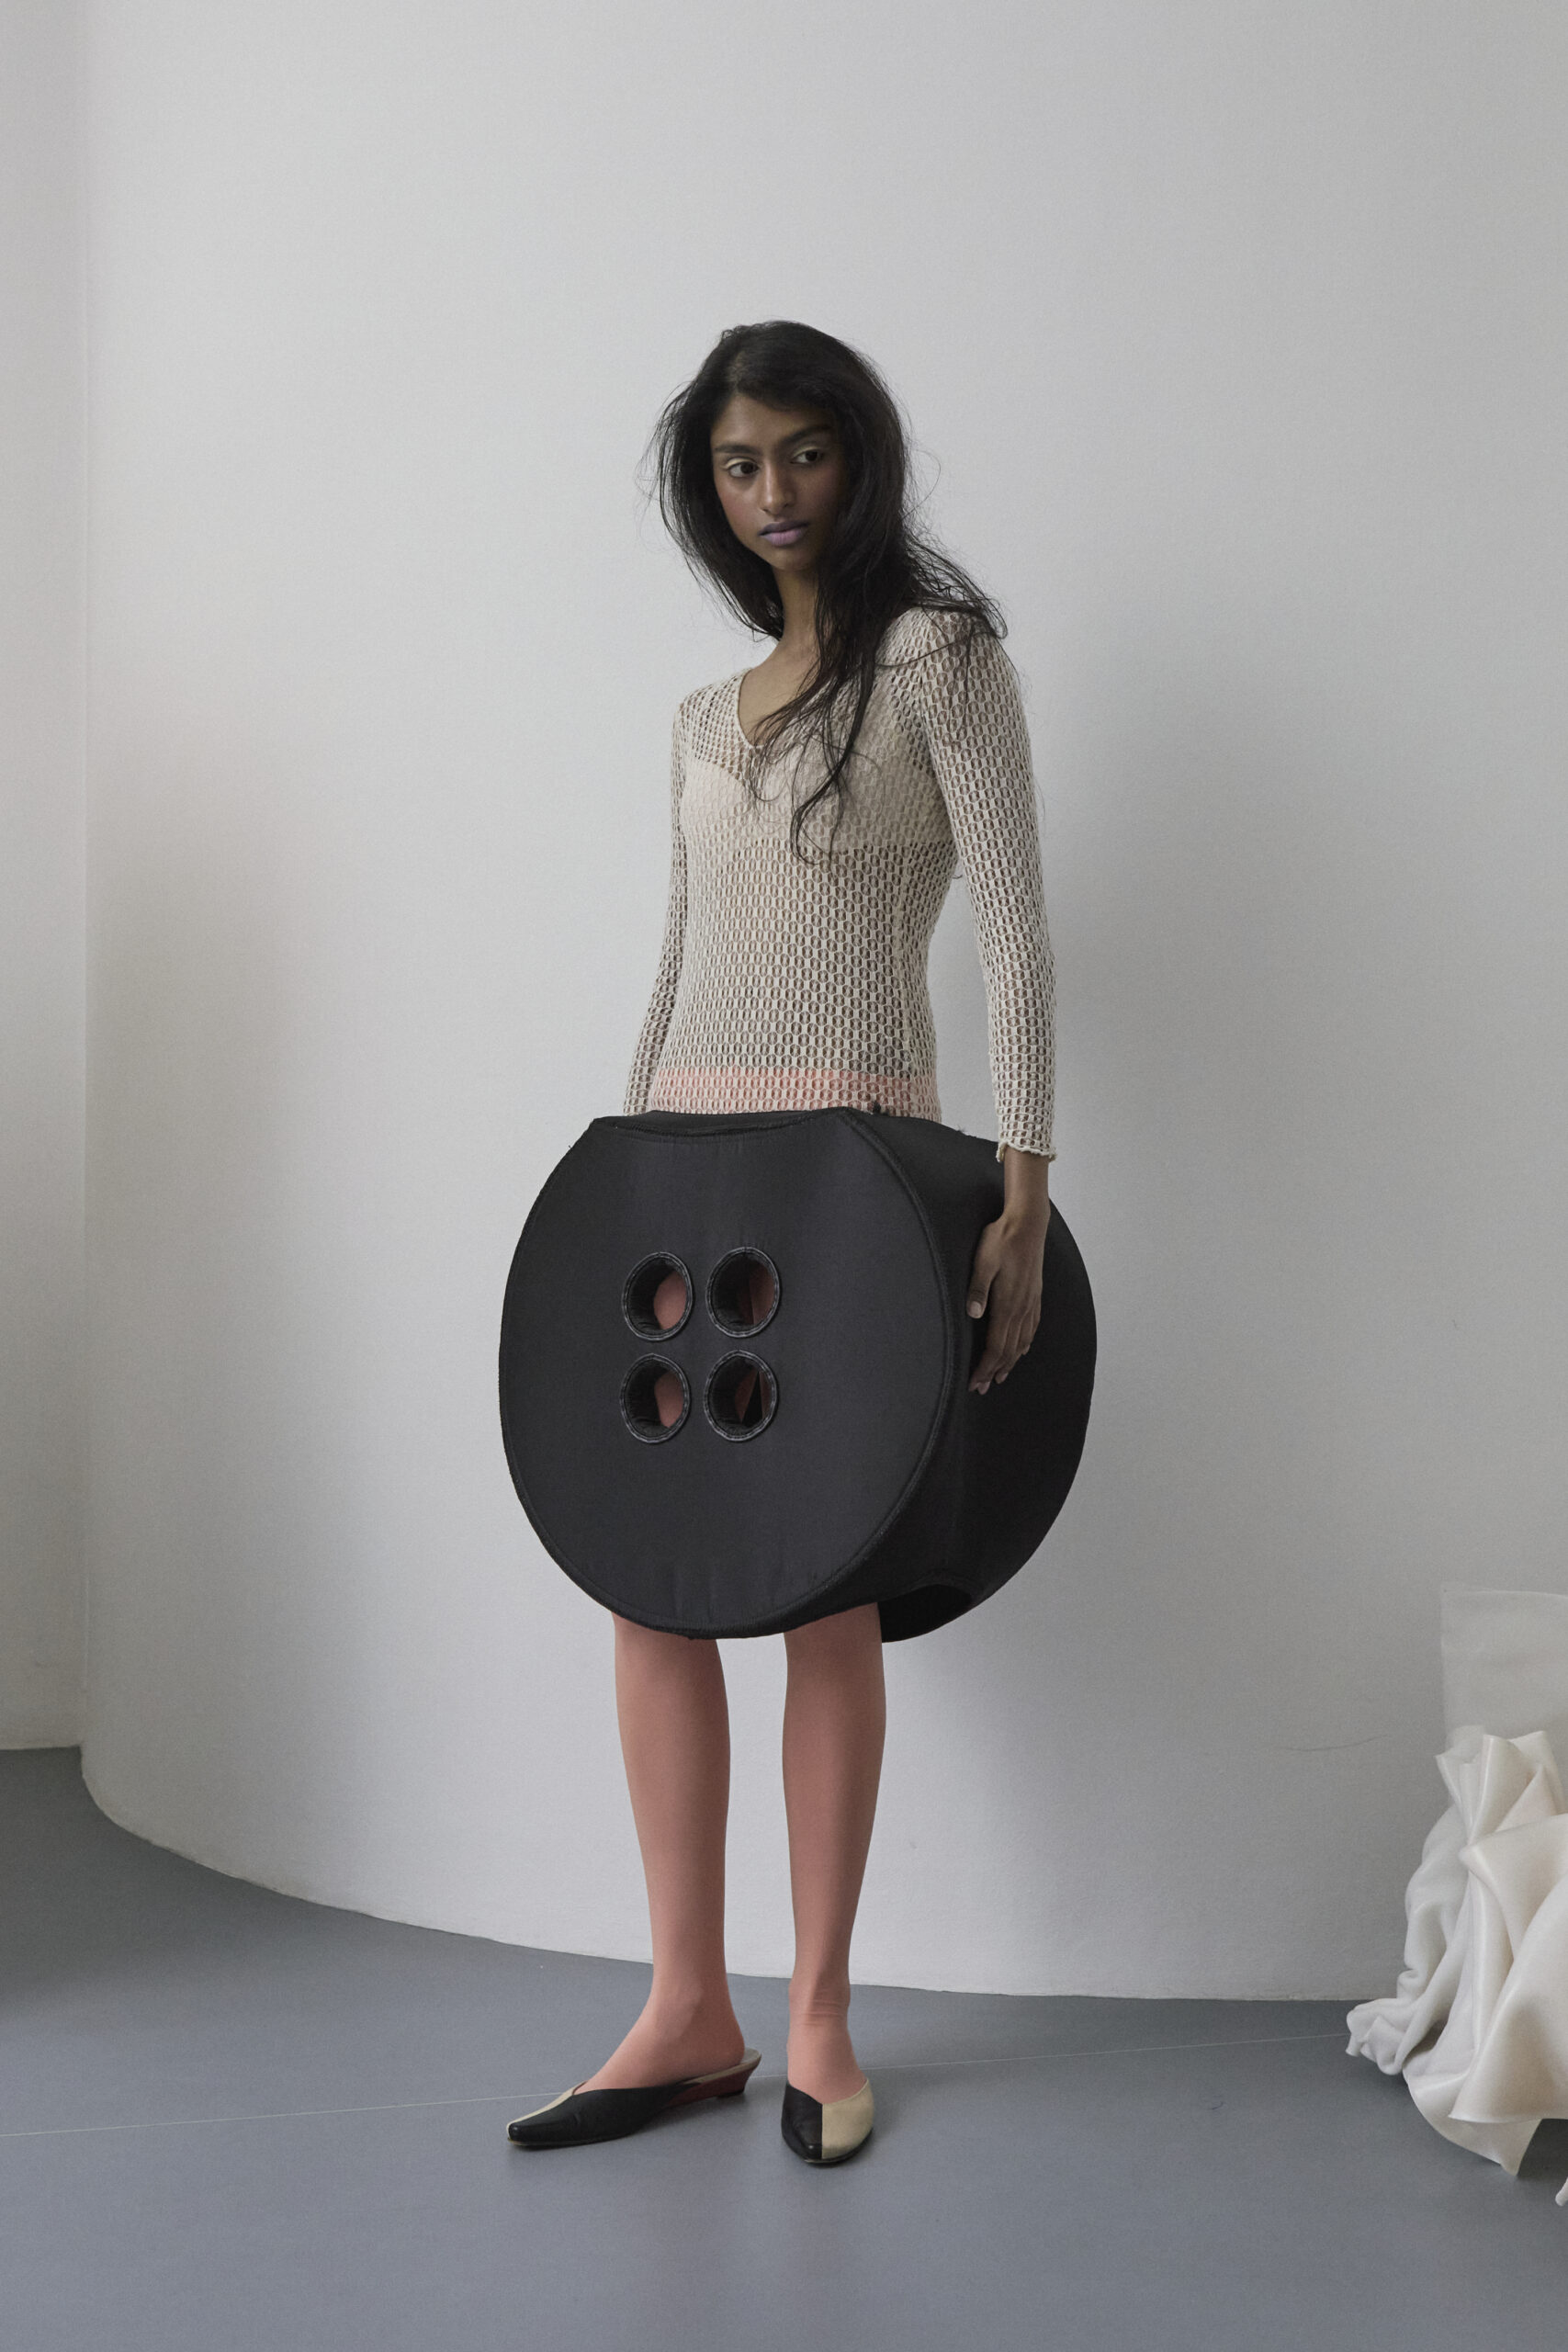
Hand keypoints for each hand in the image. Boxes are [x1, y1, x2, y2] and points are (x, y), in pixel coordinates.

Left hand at [967, 1147, 1050, 1394]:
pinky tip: (1021, 1350)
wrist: (1028, 1224)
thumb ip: (977, 1289)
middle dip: (994, 1372)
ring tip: (999, 1377)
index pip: (996, 1347)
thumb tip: (973, 1315)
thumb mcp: (983, 1261)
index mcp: (1007, 1304)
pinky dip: (1024, 1345)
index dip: (985, 1368)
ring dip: (1009, 1362)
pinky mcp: (1035, 1296)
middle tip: (982, 1388)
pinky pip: (1031, 1329)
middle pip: (1008, 1351)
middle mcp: (1021, 1308)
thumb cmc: (1001, 1240)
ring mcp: (1031, 1303)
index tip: (975, 1383)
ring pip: (1021, 1343)